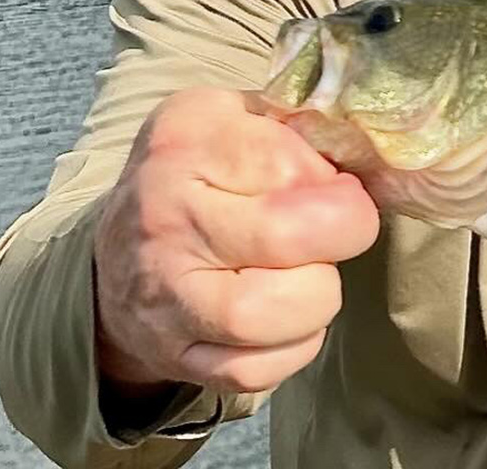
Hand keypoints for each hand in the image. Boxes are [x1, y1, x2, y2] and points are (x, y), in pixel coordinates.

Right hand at [93, 87, 379, 399]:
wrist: (118, 249)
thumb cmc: (202, 172)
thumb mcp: (239, 115)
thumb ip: (301, 119)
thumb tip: (368, 150)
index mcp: (187, 141)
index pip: (288, 162)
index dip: (333, 179)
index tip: (333, 183)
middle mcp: (166, 216)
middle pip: (286, 235)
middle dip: (342, 233)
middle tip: (339, 229)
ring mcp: (164, 293)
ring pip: (268, 314)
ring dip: (317, 296)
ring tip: (311, 274)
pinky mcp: (172, 355)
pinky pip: (254, 371)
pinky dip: (293, 347)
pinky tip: (292, 318)